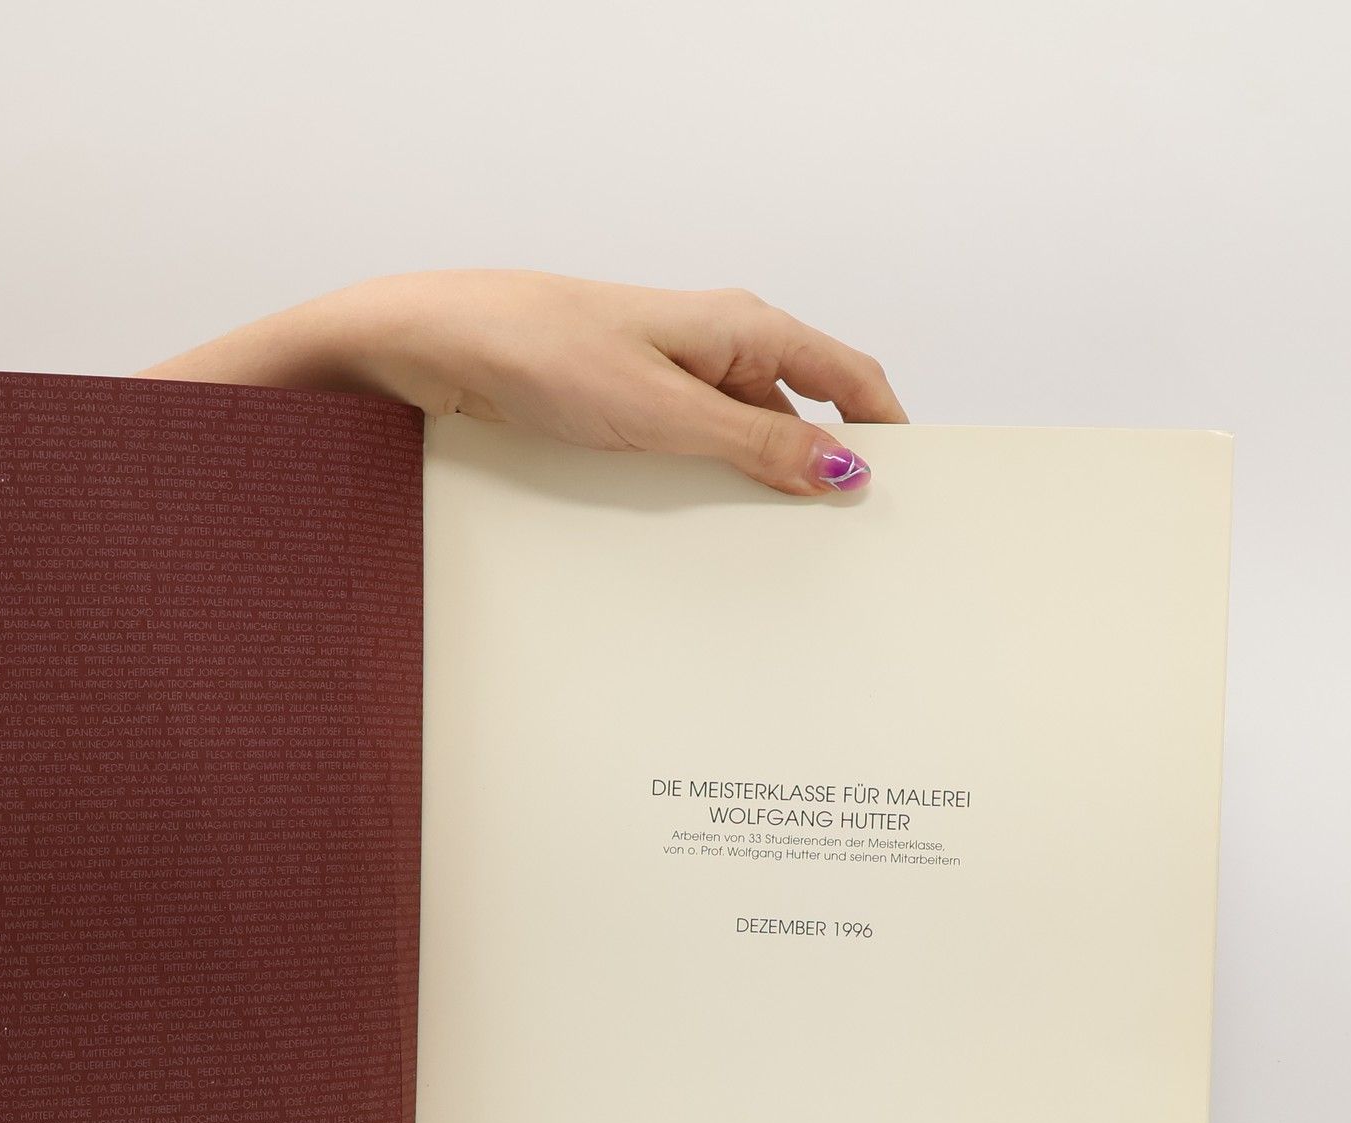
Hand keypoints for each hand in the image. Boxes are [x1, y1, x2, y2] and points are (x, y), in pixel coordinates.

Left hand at [138, 268, 906, 496]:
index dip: (888, 433)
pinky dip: (702, 497)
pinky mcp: (625, 414)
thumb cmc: (541, 352)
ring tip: (772, 565)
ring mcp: (669, 384)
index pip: (850, 378)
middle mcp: (715, 351)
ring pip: (740, 448)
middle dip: (821, 480)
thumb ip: (757, 446)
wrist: (437, 346)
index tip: (913, 495)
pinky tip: (700, 543)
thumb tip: (844, 469)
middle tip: (843, 555)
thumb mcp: (664, 411)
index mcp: (744, 329)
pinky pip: (687, 461)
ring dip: (755, 497)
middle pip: (799, 419)